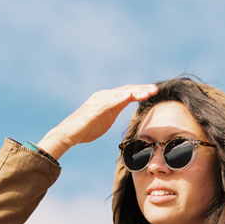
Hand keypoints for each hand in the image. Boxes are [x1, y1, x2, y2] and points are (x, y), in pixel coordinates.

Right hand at [37, 84, 157, 158]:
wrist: (68, 134)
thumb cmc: (87, 128)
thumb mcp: (107, 116)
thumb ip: (118, 107)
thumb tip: (130, 102)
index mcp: (108, 98)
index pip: (128, 92)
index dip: (142, 91)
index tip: (155, 91)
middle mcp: (103, 96)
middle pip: (126, 90)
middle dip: (142, 89)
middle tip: (156, 89)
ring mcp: (98, 102)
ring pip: (120, 94)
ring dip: (135, 92)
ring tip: (148, 92)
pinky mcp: (93, 109)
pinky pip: (109, 102)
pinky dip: (119, 98)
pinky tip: (129, 95)